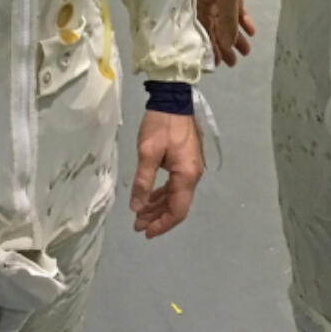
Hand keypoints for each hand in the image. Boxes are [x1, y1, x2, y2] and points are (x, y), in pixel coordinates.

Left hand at [130, 111, 203, 237]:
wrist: (174, 99)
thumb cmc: (161, 124)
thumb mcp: (147, 152)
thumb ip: (143, 181)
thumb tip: (137, 208)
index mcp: (186, 175)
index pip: (177, 210)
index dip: (162, 224)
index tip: (145, 232)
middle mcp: (193, 175)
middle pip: (177, 205)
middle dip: (157, 217)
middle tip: (137, 224)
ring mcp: (191, 168)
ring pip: (176, 195)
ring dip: (158, 206)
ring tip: (140, 214)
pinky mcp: (186, 161)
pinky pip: (175, 184)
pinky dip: (162, 193)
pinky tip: (150, 197)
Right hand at [197, 0, 259, 67]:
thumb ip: (228, 21)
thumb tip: (226, 45)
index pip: (202, 28)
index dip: (209, 46)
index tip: (217, 62)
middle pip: (214, 26)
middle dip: (224, 44)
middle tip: (233, 62)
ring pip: (227, 19)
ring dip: (236, 34)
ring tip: (246, 50)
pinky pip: (235, 9)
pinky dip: (242, 19)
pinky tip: (251, 30)